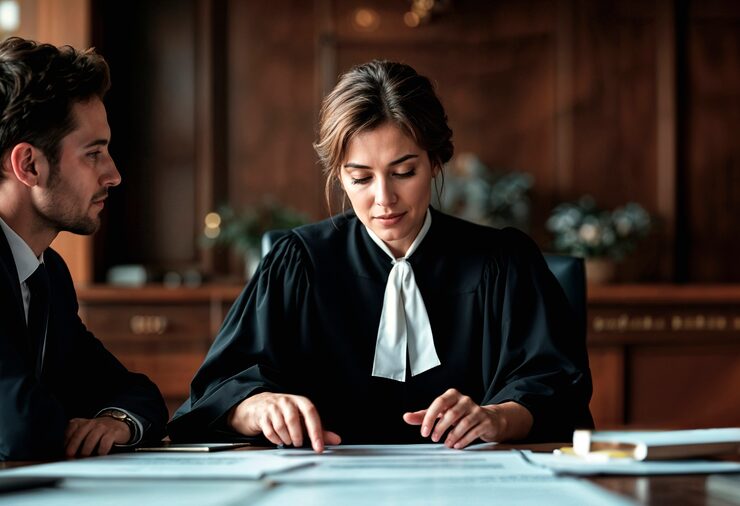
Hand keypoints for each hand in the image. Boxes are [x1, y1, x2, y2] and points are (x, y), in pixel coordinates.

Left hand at [65, 417, 130, 457]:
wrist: (120, 424)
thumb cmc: (99, 432)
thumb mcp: (86, 431)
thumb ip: (76, 439)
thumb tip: (67, 455)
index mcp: (82, 422)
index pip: (71, 429)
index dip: (66, 442)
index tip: (65, 452)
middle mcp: (92, 423)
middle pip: (79, 435)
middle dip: (73, 448)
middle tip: (71, 458)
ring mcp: (103, 427)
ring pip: (91, 439)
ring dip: (86, 451)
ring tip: (85, 458)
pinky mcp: (113, 432)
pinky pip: (105, 442)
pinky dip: (101, 451)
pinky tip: (99, 455)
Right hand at [228, 392, 340, 452]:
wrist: (260, 405)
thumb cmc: (287, 413)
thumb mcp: (304, 419)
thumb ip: (320, 430)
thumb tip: (337, 440)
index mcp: (300, 401)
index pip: (311, 413)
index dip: (316, 431)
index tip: (319, 447)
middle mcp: (287, 401)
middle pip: (293, 420)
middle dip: (297, 436)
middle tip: (298, 443)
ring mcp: (273, 407)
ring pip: (280, 426)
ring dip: (286, 438)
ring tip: (288, 440)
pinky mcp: (262, 416)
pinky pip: (269, 431)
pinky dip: (276, 439)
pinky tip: (279, 439)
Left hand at [402, 388, 532, 448]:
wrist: (488, 419)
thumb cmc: (460, 415)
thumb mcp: (441, 413)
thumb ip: (424, 415)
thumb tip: (406, 417)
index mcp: (452, 395)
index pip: (439, 403)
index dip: (430, 418)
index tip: (424, 432)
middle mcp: (465, 400)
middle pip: (451, 414)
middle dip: (440, 428)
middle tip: (434, 438)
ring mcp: (477, 410)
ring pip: (463, 423)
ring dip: (452, 436)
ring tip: (446, 444)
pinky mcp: (485, 421)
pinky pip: (474, 431)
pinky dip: (464, 440)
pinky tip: (457, 445)